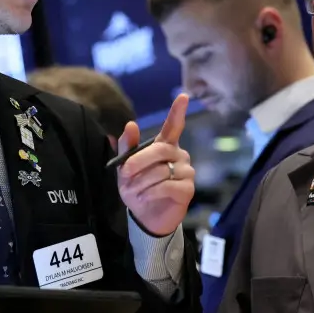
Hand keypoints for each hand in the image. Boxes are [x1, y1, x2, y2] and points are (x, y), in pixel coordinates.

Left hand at [116, 94, 194, 236]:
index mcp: (164, 146)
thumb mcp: (125, 169)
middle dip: (138, 162)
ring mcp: (186, 171)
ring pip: (161, 171)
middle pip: (159, 150)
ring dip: (142, 183)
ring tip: (136, 191)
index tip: (183, 96)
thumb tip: (131, 124)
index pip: (173, 126)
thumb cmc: (137, 188)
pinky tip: (147, 198)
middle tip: (125, 175)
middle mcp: (178, 155)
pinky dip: (152, 193)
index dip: (177, 112)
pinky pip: (167, 186)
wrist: (144, 216)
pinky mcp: (188, 188)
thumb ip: (127, 147)